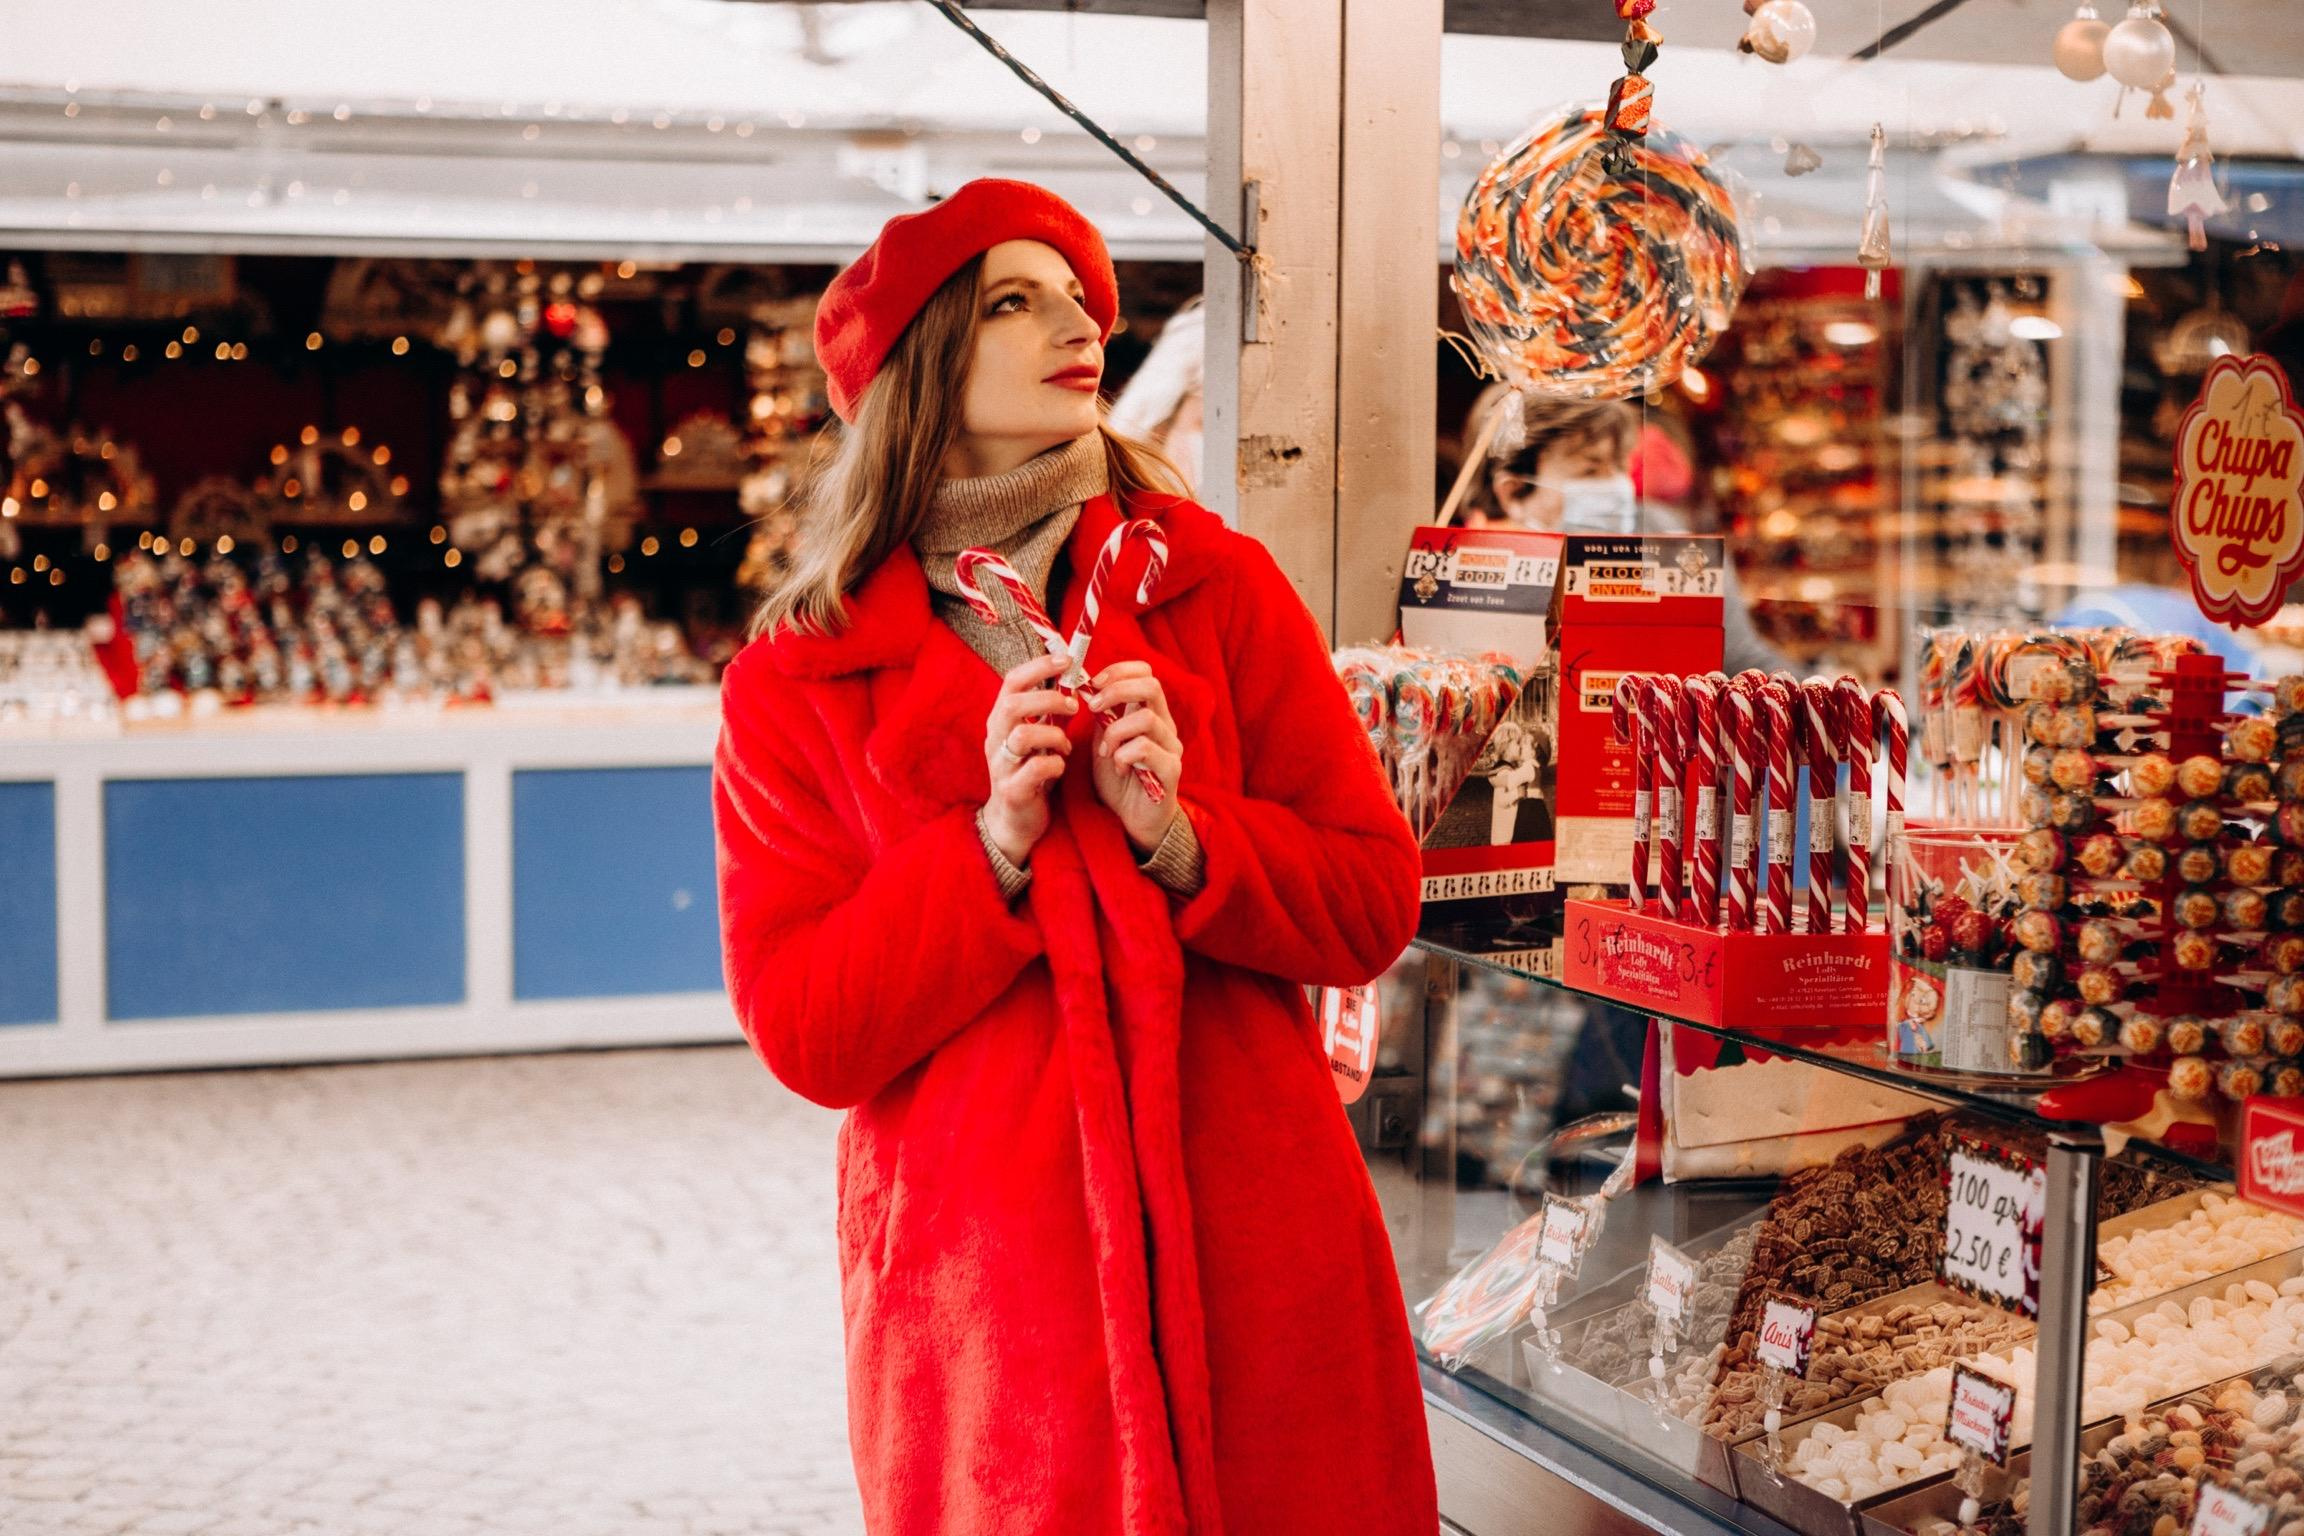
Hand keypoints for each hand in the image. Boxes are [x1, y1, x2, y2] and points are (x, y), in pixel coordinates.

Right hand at [982, 652, 1076, 866]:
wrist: (1014, 821)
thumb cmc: (1030, 771)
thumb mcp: (1036, 736)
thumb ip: (1046, 711)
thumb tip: (1070, 676)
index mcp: (1001, 720)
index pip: (1012, 681)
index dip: (1039, 666)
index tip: (1067, 660)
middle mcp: (995, 738)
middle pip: (1014, 704)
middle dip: (1049, 699)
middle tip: (1074, 707)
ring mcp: (1000, 765)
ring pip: (1023, 735)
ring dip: (1054, 735)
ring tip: (1066, 745)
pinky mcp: (1012, 790)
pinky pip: (1035, 769)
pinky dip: (1055, 764)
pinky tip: (1060, 766)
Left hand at [1084, 661, 1182, 853]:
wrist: (1132, 821)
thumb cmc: (1118, 780)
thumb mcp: (1104, 741)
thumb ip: (1101, 716)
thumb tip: (1084, 687)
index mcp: (1150, 714)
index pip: (1145, 673)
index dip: (1119, 671)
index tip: (1094, 684)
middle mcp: (1166, 726)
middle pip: (1151, 685)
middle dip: (1115, 692)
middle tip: (1092, 709)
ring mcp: (1171, 747)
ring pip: (1146, 718)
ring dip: (1115, 732)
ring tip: (1106, 752)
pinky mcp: (1171, 771)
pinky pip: (1145, 749)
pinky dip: (1124, 755)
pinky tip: (1119, 769)